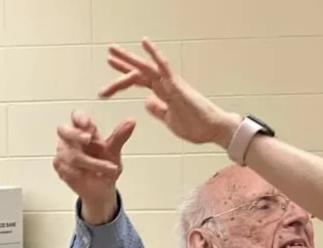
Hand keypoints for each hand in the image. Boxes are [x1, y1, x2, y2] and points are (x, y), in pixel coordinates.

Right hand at [53, 111, 134, 224]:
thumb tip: (131, 121)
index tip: (87, 123)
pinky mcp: (60, 167)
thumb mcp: (114, 151)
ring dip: (93, 163)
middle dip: (75, 134)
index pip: (76, 117)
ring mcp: (64, 153)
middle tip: (88, 138)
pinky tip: (90, 176)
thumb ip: (120, 136)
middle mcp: (71, 139)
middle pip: (63, 130)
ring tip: (110, 169)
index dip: (79, 117)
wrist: (102, 189)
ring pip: (72, 154)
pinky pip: (67, 168)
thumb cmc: (106, 165)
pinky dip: (82, 173)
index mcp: (84, 130)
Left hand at [99, 39, 239, 147]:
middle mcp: (166, 85)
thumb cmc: (197, 127)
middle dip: (124, 64)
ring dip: (129, 58)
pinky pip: (164, 66)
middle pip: (140, 72)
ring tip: (113, 50)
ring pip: (147, 67)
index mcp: (164, 94)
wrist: (213, 130)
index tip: (109, 83)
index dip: (125, 80)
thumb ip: (159, 111)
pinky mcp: (177, 85)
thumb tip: (146, 102)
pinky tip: (145, 42)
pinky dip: (154, 54)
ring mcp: (171, 84)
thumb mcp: (171, 121)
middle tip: (109, 55)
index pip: (141, 83)